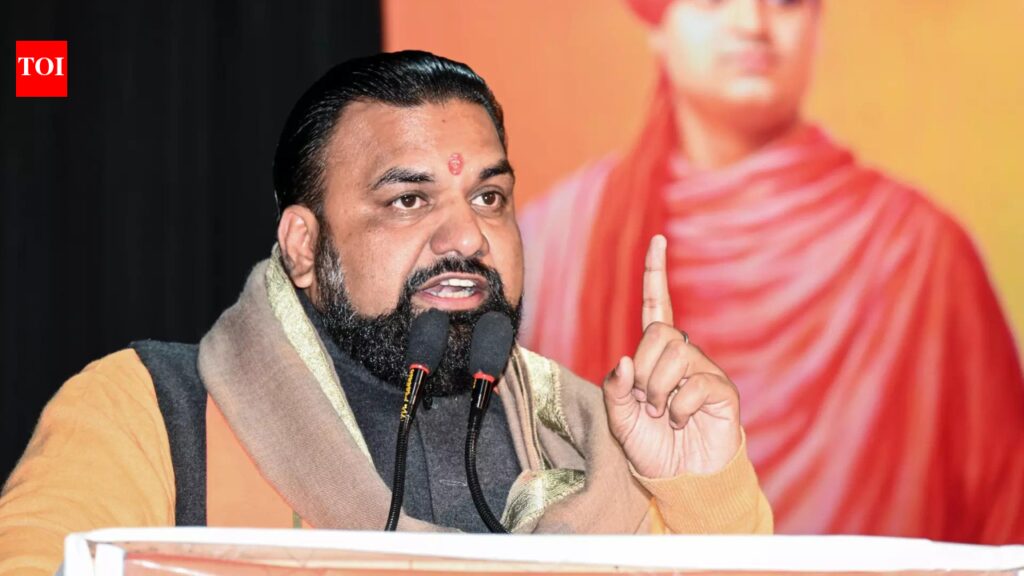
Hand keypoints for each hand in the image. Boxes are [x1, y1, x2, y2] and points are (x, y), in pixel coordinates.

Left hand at [603, 235, 741, 477]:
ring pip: (675, 357)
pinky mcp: (722, 392)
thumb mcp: (620, 418)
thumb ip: (614, 388)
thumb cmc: (652, 447)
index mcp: (657, 355)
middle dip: (644, 372)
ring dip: (659, 393)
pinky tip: (683, 423)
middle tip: (648, 404)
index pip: (658, 306)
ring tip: (665, 416)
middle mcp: (684, 355)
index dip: (656, 274)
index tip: (657, 240)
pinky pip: (695, 385)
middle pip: (659, 333)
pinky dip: (679, 410)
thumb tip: (626, 359)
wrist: (682, 480)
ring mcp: (705, 371)